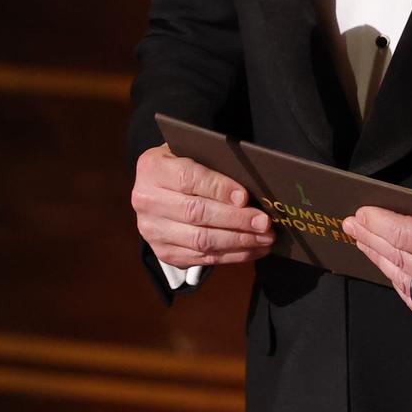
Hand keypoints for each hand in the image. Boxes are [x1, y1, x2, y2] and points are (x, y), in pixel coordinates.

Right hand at [131, 143, 276, 270]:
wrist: (158, 189)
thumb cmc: (184, 165)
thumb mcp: (192, 153)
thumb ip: (214, 163)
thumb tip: (248, 191)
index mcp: (152, 168)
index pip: (187, 179)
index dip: (218, 188)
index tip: (245, 197)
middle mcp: (146, 201)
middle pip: (196, 213)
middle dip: (236, 219)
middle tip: (264, 222)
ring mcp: (152, 231)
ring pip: (201, 240)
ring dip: (239, 241)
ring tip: (265, 238)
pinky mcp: (163, 252)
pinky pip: (202, 258)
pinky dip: (232, 255)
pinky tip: (253, 249)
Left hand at [344, 190, 411, 332]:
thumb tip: (398, 212)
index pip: (401, 235)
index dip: (376, 223)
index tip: (358, 214)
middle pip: (398, 258)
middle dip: (371, 240)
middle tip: (352, 228)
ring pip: (405, 283)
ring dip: (383, 263)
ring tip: (367, 247)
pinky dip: (404, 286)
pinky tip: (392, 270)